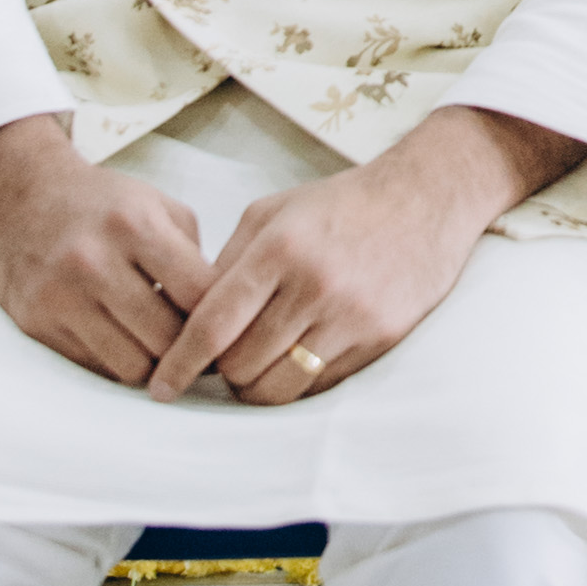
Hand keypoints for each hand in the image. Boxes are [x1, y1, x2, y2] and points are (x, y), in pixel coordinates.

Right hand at [0, 116, 218, 382]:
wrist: (20, 193)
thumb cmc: (102, 203)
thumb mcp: (157, 205)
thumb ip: (194, 254)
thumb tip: (224, 312)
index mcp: (134, 225)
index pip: (198, 295)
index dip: (222, 317)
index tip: (229, 325)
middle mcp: (93, 261)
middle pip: (167, 340)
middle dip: (189, 349)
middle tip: (198, 348)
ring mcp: (60, 295)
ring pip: (132, 366)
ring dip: (154, 363)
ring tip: (160, 345)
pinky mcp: (35, 321)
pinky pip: (95, 367)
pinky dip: (117, 361)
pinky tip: (124, 339)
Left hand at [144, 105, 560, 403]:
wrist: (426, 197)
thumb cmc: (340, 204)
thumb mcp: (272, 212)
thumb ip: (228, 262)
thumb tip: (189, 318)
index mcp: (279, 249)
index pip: (214, 325)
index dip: (179, 363)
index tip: (160, 387)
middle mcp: (314, 285)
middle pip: (242, 364)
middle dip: (220, 373)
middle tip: (219, 363)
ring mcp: (351, 315)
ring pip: (279, 386)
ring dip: (255, 387)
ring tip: (252, 370)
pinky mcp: (379, 338)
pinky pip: (321, 385)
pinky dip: (296, 383)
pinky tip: (290, 364)